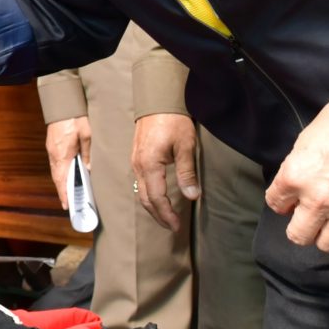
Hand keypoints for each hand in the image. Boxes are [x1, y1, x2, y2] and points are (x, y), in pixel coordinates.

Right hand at [46, 116, 91, 207]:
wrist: (63, 103)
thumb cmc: (75, 118)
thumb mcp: (87, 135)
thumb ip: (88, 154)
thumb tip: (89, 169)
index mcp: (62, 154)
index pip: (62, 179)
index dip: (64, 194)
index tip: (66, 206)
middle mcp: (53, 154)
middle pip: (57, 178)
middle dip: (63, 191)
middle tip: (69, 204)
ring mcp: (51, 149)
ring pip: (55, 171)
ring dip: (61, 183)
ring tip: (69, 194)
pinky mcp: (52, 145)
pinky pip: (55, 164)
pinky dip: (60, 173)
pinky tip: (67, 176)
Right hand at [131, 113, 198, 230]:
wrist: (158, 101)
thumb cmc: (174, 121)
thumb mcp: (185, 146)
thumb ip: (187, 173)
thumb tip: (192, 196)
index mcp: (149, 164)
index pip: (156, 198)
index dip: (166, 214)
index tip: (177, 226)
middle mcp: (138, 165)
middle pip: (145, 199)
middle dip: (158, 215)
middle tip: (172, 226)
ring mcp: (135, 161)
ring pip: (141, 191)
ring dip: (153, 207)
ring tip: (166, 216)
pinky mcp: (137, 157)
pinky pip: (140, 182)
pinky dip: (149, 195)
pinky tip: (159, 197)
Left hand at [265, 80, 328, 251]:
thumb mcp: (303, 144)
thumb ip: (294, 173)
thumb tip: (292, 195)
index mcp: (295, 176)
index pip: (275, 203)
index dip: (281, 201)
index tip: (289, 200)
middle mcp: (318, 198)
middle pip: (298, 236)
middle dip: (299, 227)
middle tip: (306, 216)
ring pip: (326, 245)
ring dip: (325, 234)